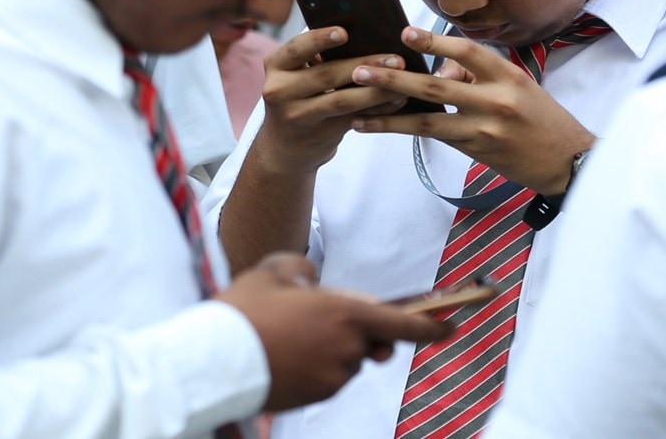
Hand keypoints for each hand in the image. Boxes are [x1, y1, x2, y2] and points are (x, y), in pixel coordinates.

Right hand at [218, 252, 452, 410]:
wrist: (214, 361)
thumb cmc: (245, 311)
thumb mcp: (274, 270)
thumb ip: (303, 271)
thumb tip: (312, 285)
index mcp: (344, 313)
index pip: (401, 322)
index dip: (431, 326)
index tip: (452, 326)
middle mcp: (346, 348)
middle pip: (371, 340)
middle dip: (359, 331)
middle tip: (323, 318)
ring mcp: (332, 376)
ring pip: (346, 359)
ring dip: (330, 346)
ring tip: (287, 333)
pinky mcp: (316, 396)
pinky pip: (327, 376)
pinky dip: (315, 364)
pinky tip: (284, 353)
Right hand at [252, 28, 408, 174]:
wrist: (284, 147)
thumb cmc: (298, 98)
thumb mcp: (296, 76)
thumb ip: (319, 59)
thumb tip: (367, 36)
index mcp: (275, 66)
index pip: (296, 48)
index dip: (320, 39)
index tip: (344, 32)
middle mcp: (279, 90)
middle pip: (326, 74)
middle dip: (364, 64)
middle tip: (395, 58)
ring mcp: (298, 116)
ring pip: (342, 100)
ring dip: (376, 90)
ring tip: (402, 80)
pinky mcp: (318, 135)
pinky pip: (353, 119)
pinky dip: (377, 109)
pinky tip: (397, 101)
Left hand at [349, 26, 595, 193]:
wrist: (567, 161)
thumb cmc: (541, 116)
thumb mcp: (517, 84)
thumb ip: (478, 74)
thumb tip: (439, 68)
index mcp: (508, 76)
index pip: (469, 52)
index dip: (436, 42)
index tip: (405, 33)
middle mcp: (496, 100)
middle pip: (438, 86)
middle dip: (396, 78)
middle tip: (362, 69)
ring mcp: (485, 129)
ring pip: (429, 120)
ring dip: (390, 113)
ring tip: (357, 105)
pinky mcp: (477, 151)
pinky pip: (435, 137)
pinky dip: (404, 129)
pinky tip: (377, 126)